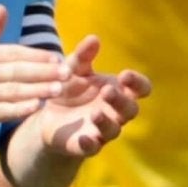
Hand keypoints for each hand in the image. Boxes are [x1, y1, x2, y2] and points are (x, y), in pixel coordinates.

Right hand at [0, 6, 66, 146]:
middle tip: (67, 73)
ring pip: (10, 91)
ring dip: (36, 90)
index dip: (36, 55)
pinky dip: (17, 109)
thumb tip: (3, 8)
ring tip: (58, 90)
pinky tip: (34, 108)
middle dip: (43, 72)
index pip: (11, 53)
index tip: (59, 58)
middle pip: (14, 70)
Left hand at [28, 34, 149, 157]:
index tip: (125, 75)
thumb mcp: (72, 70)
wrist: (47, 117)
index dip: (138, 83)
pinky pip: (92, 148)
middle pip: (130, 109)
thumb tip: (94, 38)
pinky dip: (90, 143)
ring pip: (114, 129)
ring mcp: (101, 130)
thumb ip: (82, 56)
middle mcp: (114, 112)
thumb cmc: (69, 90)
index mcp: (118, 91)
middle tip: (107, 91)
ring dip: (106, 122)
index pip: (140, 89)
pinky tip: (84, 137)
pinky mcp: (85, 144)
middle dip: (121, 101)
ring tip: (95, 113)